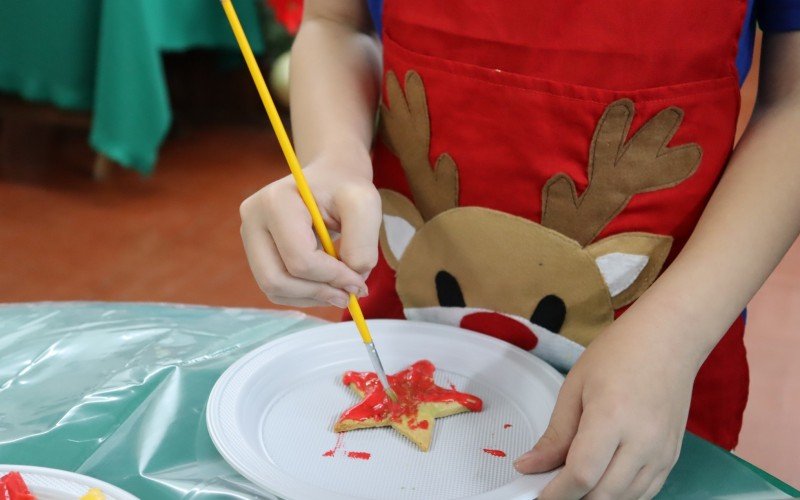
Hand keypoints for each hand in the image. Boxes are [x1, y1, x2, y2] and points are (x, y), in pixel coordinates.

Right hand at [239, 149, 380, 307]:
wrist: (330, 179)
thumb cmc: (346, 189)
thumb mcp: (365, 205)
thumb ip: (363, 244)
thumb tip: (351, 283)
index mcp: (275, 201)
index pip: (300, 259)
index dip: (333, 277)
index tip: (360, 280)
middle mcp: (252, 220)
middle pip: (277, 279)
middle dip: (318, 292)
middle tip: (350, 294)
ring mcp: (250, 238)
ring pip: (274, 289)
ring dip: (312, 297)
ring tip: (340, 288)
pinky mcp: (256, 254)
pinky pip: (275, 289)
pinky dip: (304, 295)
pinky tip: (326, 284)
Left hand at [515, 323, 699, 499]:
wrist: (669, 339)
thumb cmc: (623, 352)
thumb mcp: (575, 386)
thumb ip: (555, 434)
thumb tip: (531, 465)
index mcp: (612, 416)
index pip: (581, 474)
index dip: (555, 493)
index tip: (538, 495)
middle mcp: (643, 440)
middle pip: (603, 495)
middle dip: (573, 498)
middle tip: (551, 487)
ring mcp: (662, 452)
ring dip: (596, 498)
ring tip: (574, 482)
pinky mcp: (672, 457)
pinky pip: (645, 493)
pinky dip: (620, 495)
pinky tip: (602, 482)